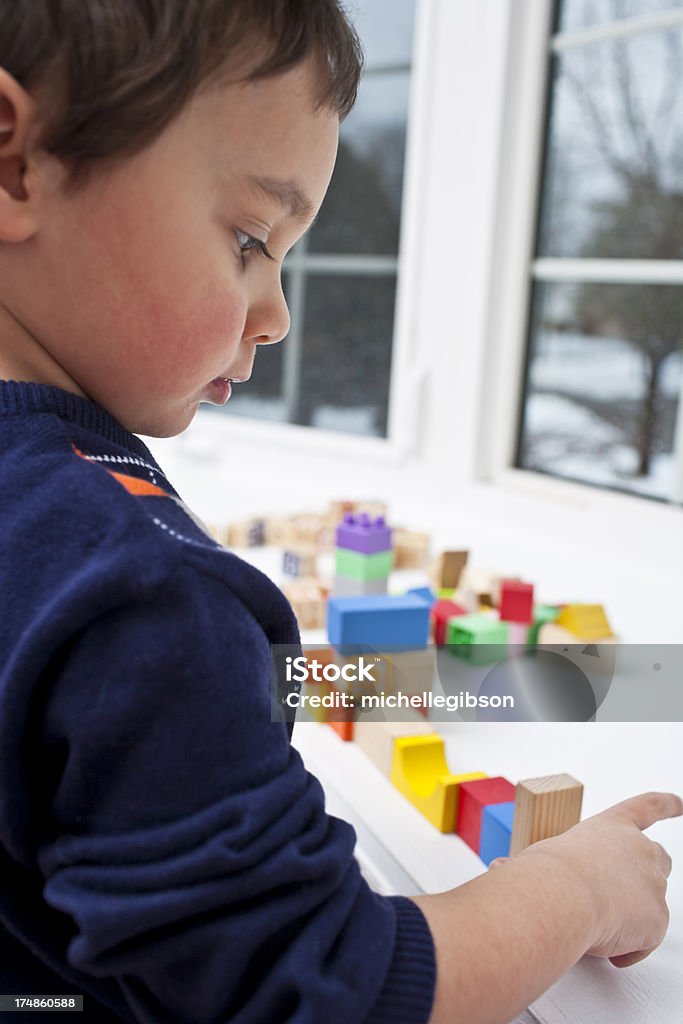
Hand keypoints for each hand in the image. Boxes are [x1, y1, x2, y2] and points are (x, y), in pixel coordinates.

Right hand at [520, 791, 681, 967]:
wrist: (560, 895)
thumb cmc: (545, 871)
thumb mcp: (538, 857)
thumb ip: (531, 865)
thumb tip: (498, 870)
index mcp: (611, 826)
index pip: (646, 808)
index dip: (666, 804)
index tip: (681, 802)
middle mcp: (639, 848)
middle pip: (659, 858)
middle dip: (648, 875)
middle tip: (623, 896)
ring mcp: (652, 883)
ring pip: (654, 900)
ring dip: (634, 914)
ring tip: (600, 926)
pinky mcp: (657, 919)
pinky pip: (645, 941)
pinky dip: (628, 949)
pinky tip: (606, 952)